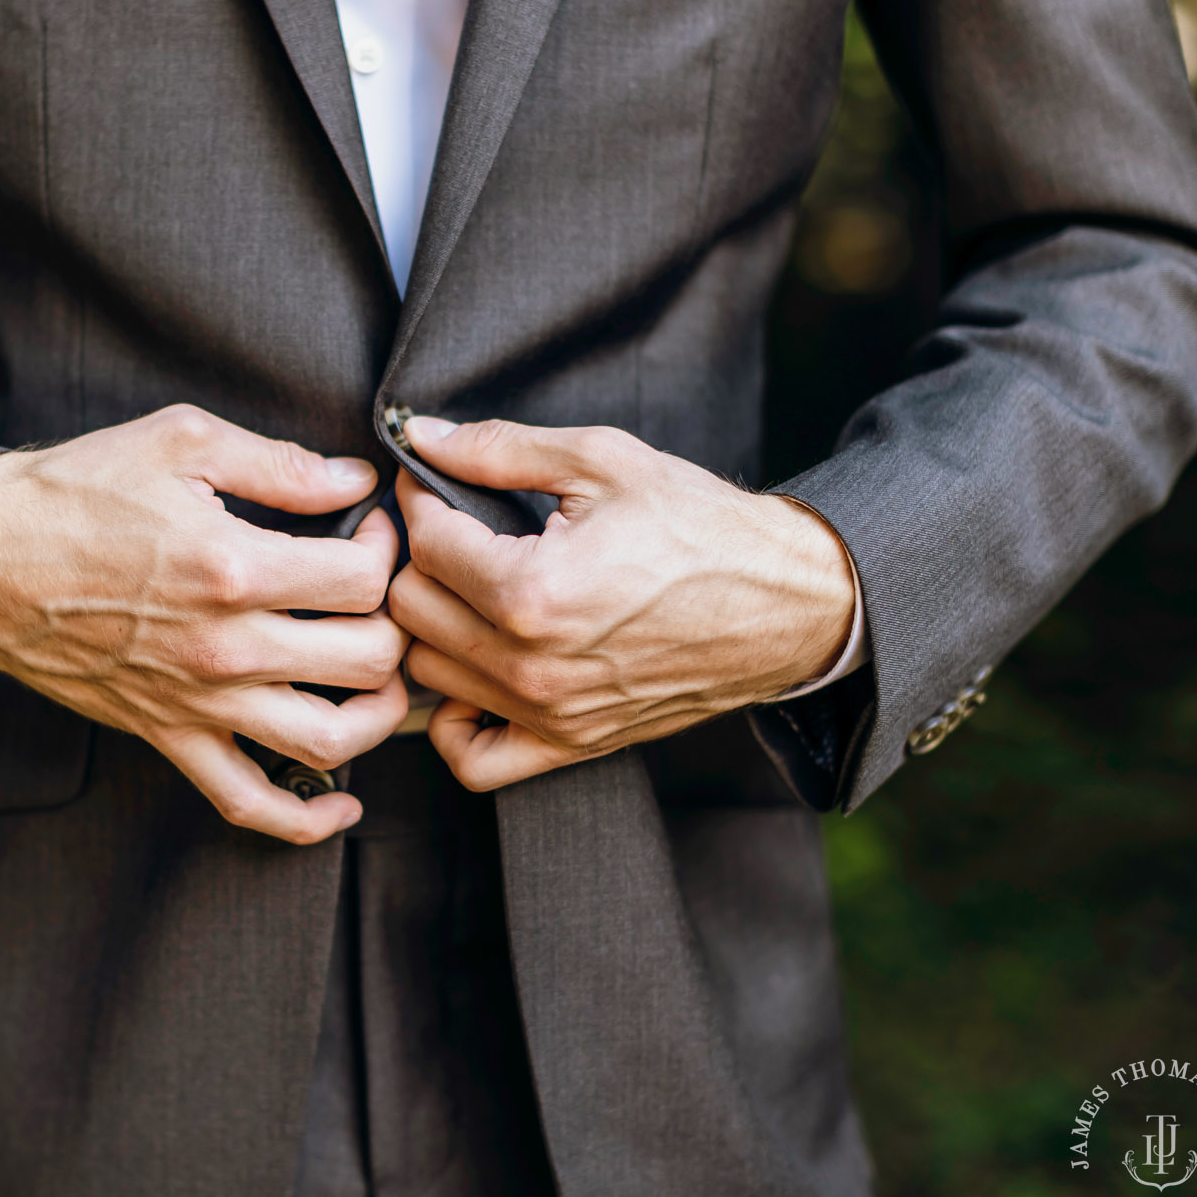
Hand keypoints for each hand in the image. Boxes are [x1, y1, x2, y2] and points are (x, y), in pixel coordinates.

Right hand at [0, 404, 408, 842]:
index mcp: (232, 567)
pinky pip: (249, 803)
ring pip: (331, 740)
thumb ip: (279, 464)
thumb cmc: (74, 490)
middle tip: (376, 594)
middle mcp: (224, 646)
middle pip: (368, 659)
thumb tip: (355, 481)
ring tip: (380, 677)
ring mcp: (197, 701)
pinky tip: (342, 801)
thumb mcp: (179, 442)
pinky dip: (307, 820)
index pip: (365, 580)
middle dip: (394, 620)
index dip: (387, 549)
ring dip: (378, 714)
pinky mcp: (167, 736)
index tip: (369, 529)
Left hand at [387, 417, 855, 791]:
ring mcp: (549, 713)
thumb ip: (500, 448)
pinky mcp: (571, 744)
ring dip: (434, 627)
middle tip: (452, 530)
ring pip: (427, 673)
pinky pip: (472, 759)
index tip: (435, 483)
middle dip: (421, 559)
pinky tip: (474, 672)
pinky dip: (455, 722)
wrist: (783, 603)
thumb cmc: (701, 528)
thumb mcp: (603, 461)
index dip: (422, 500)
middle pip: (412, 609)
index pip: (425, 545)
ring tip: (466, 589)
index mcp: (533, 592)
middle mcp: (532, 665)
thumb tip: (423, 437)